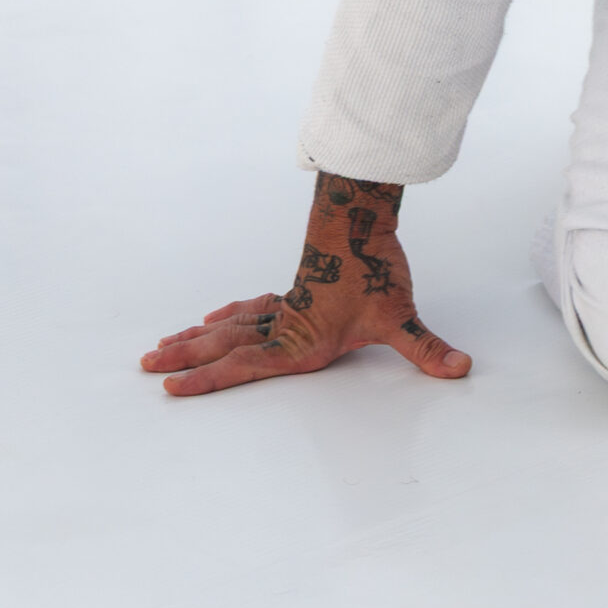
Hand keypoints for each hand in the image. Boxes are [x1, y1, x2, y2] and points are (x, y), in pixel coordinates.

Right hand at [141, 175, 469, 397]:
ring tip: (162, 346)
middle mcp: (284, 324)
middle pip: (223, 343)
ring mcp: (284, 304)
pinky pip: (248, 306)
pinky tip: (211, 318)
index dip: (208, 379)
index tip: (171, 388)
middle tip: (147, 366)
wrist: (360, 219)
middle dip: (185, 359)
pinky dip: (226, 314)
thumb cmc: (374, 269)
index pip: (246, 366)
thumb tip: (461, 369)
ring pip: (229, 324)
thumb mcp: (399, 316)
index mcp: (300, 341)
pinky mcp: (292, 288)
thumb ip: (425, 349)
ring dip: (195, 338)